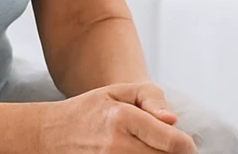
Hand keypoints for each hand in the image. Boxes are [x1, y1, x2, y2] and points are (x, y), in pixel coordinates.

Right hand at [39, 82, 196, 153]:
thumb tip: (173, 119)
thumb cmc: (88, 110)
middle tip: (168, 146)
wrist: (50, 134)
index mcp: (123, 118)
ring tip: (151, 149)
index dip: (186, 145)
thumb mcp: (118, 90)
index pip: (171, 141)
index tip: (187, 144)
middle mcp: (116, 145)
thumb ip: (151, 98)